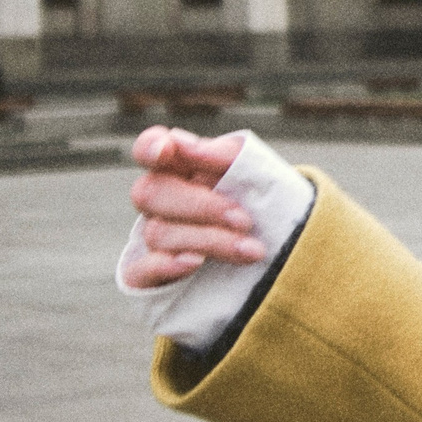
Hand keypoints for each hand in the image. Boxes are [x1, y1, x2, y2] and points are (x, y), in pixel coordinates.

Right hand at [122, 125, 260, 288]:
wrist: (283, 254)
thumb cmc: (265, 207)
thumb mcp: (258, 174)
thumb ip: (227, 155)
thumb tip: (187, 145)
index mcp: (182, 168)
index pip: (149, 149)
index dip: (149, 146)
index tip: (167, 149)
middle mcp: (160, 201)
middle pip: (148, 192)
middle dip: (201, 206)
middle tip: (245, 220)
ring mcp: (152, 239)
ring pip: (157, 233)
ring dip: (210, 240)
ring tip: (252, 250)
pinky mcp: (149, 276)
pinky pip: (138, 272)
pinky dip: (165, 265)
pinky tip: (195, 263)